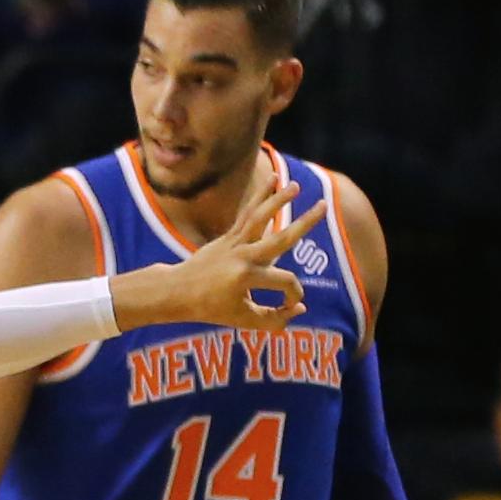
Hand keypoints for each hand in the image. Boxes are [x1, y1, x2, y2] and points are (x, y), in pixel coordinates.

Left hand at [157, 177, 326, 331]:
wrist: (176, 292)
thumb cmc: (211, 309)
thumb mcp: (243, 320)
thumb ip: (274, 319)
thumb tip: (301, 307)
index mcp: (247, 278)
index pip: (286, 281)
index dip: (294, 295)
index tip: (290, 305)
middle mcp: (243, 257)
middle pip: (281, 238)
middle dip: (305, 222)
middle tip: (324, 206)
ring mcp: (234, 244)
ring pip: (260, 218)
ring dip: (278, 200)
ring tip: (295, 185)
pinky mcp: (227, 237)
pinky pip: (246, 214)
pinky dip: (259, 197)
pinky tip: (273, 178)